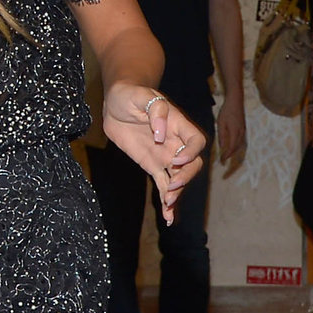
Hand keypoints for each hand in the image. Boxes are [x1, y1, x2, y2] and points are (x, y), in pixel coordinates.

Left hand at [103, 85, 207, 225]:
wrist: (116, 102)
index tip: (176, 160)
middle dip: (186, 176)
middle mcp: (175, 142)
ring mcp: (165, 155)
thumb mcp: (139, 94)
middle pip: (193, 163)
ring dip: (177, 192)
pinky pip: (163, 184)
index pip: (196, 140)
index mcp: (178, 124)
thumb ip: (155, 110)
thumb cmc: (130, 93)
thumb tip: (160, 132)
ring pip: (179, 178)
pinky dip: (167, 202)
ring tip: (167, 203)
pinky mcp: (152, 165)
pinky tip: (168, 218)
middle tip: (171, 185)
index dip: (191, 152)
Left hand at [215, 93, 245, 173]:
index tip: (222, 162)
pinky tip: (231, 149)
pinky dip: (235, 147)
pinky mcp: (243, 129)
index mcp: (235, 133)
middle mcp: (241, 134)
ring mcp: (243, 131)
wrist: (236, 101)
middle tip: (224, 164)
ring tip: (227, 159)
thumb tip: (222, 147)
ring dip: (234, 153)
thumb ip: (222, 136)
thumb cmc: (227, 111)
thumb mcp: (221, 123)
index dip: (226, 156)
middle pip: (237, 149)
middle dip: (231, 157)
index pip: (231, 148)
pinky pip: (240, 142)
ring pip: (239, 146)